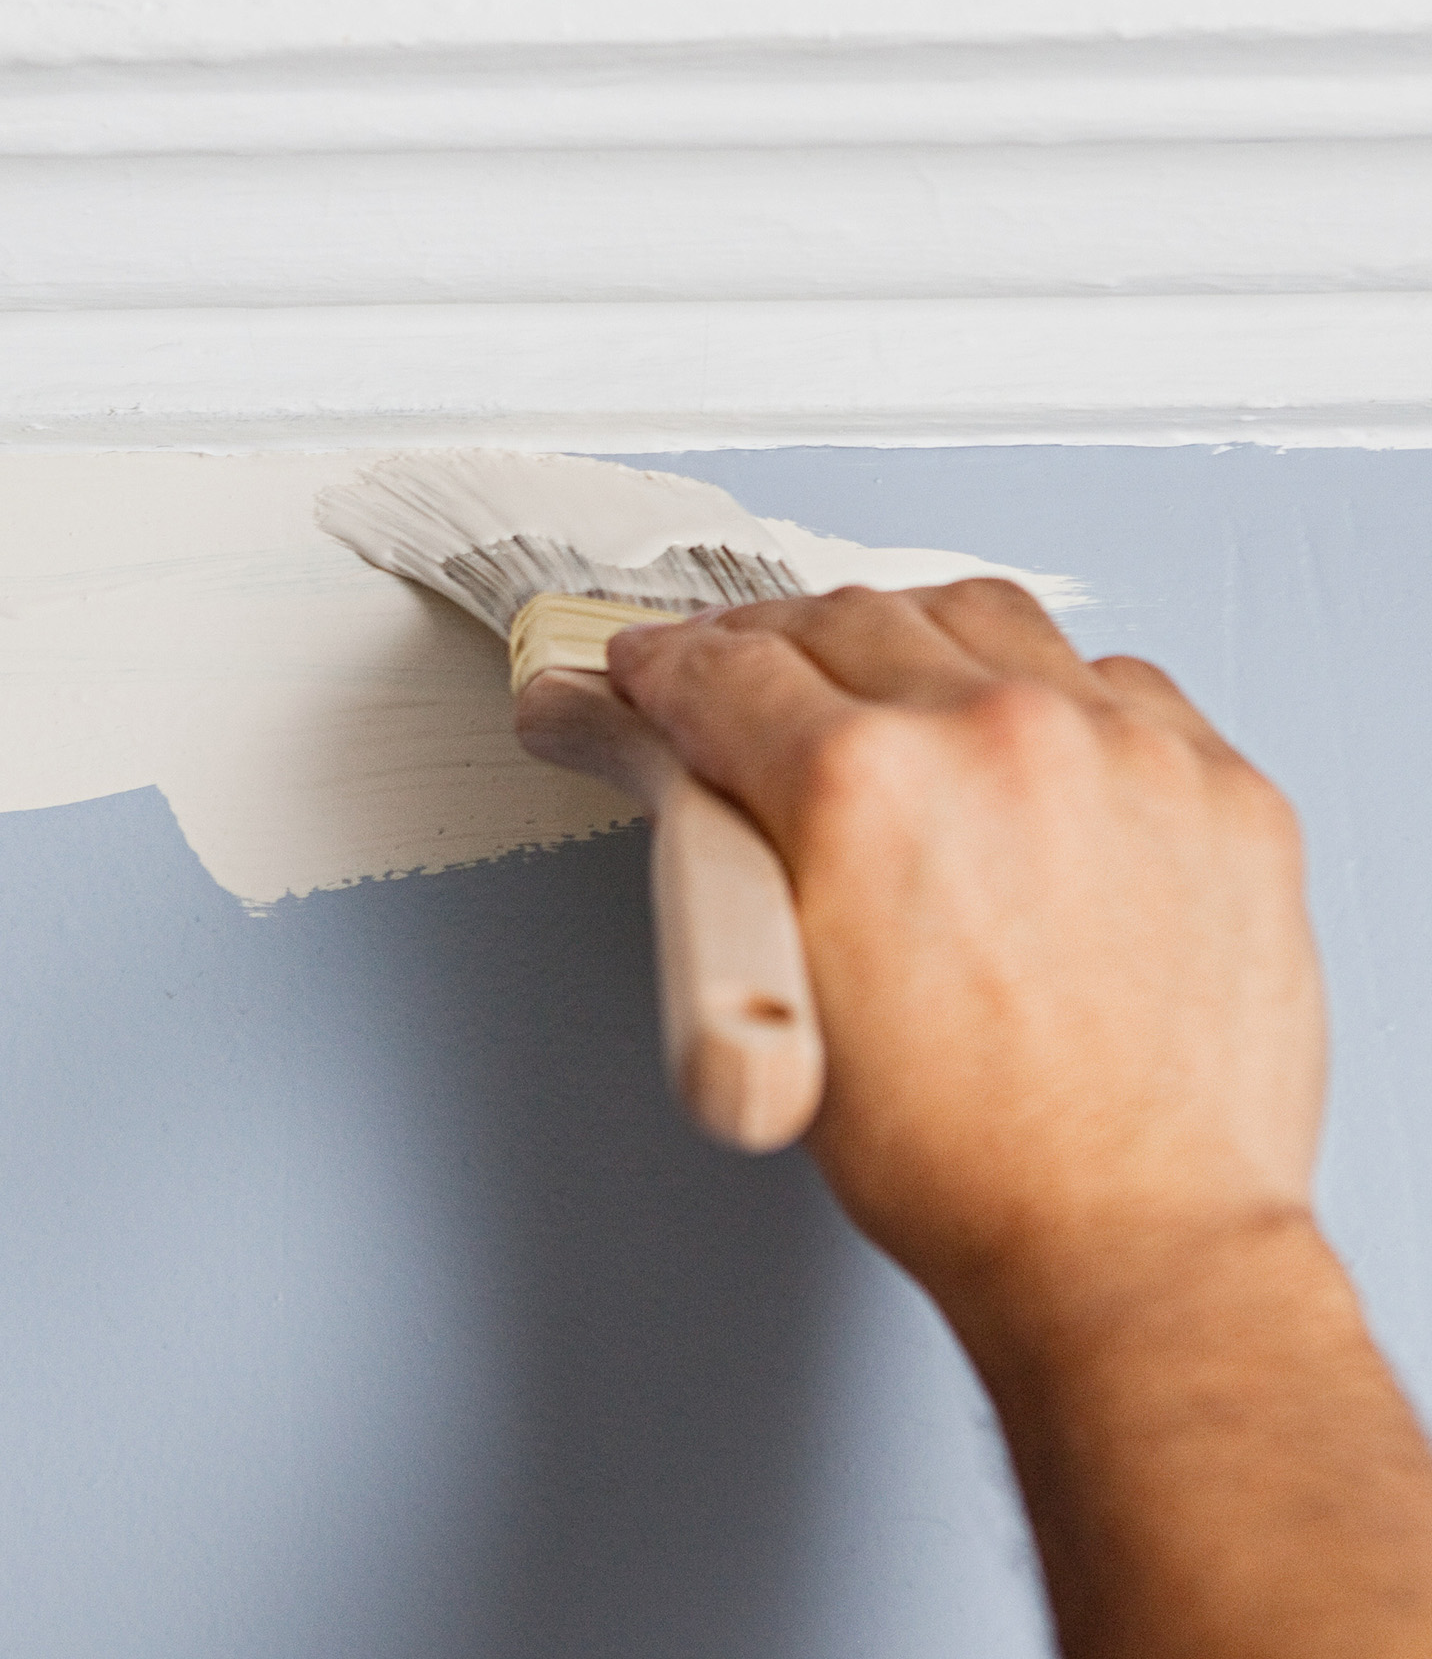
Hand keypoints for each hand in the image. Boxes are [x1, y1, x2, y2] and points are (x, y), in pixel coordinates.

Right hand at [606, 580, 1326, 1320]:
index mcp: (855, 785)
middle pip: (839, 619)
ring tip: (877, 676)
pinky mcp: (1214, 782)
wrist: (1133, 1246)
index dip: (661, 668)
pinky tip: (1018, 732)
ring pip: (978, 616)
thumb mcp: (782, 990)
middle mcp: (988, 734)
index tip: (649, 671)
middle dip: (765, 645)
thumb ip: (731, 847)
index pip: (720, 670)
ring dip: (905, 636)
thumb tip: (686, 760)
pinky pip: (1109, 677)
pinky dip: (1045, 689)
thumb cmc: (961, 1161)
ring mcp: (1116, 747)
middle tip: (739, 672)